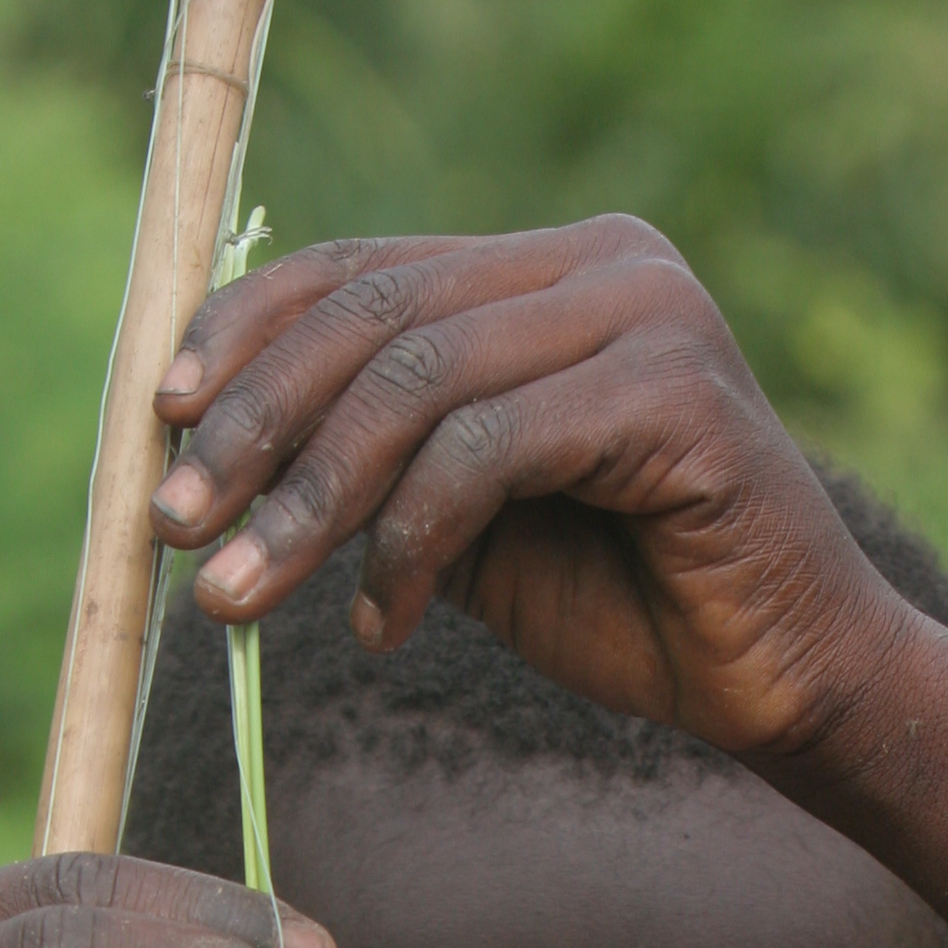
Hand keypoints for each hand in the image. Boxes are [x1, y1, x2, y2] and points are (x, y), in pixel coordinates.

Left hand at [147, 218, 920, 767]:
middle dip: (254, 427)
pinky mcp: (676, 393)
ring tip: (238, 597)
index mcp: (552, 269)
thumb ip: (380, 465)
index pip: (365, 267)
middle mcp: (605, 261)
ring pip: (417, 381)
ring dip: (307, 500)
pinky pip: (488, 448)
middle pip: (377, 314)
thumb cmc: (633, 612)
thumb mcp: (469, 528)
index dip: (247, 332)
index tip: (160, 422)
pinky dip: (412, 542)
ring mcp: (648, 313)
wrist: (787, 686)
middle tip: (171, 526)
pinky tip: (382, 625)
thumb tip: (214, 444)